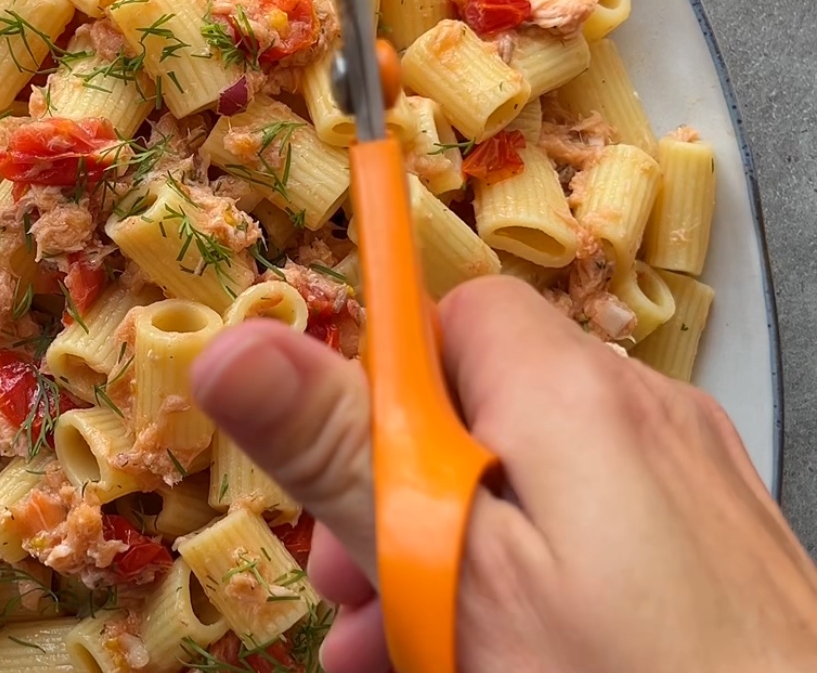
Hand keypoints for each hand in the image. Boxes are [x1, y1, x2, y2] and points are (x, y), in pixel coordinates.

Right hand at [192, 275, 816, 672]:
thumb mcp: (450, 573)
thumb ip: (340, 450)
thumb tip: (232, 345)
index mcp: (568, 390)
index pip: (452, 307)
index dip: (381, 372)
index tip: (341, 456)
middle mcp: (638, 407)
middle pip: (482, 398)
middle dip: (400, 482)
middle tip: (352, 579)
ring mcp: (687, 475)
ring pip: (530, 471)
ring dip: (452, 540)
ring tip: (398, 641)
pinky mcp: (715, 539)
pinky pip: (593, 520)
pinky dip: (529, 563)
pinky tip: (495, 646)